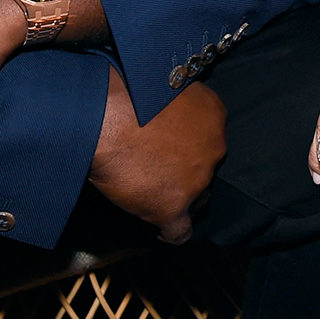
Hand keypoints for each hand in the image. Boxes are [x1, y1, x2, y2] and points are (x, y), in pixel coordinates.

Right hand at [87, 68, 225, 243]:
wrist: (106, 113)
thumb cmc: (127, 91)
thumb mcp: (165, 87)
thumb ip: (176, 107)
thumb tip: (166, 118)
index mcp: (213, 112)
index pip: (210, 136)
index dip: (189, 144)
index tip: (169, 146)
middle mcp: (213, 146)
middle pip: (205, 168)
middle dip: (185, 170)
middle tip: (157, 166)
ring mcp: (196, 180)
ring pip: (196, 199)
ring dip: (178, 198)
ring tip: (151, 194)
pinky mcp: (172, 206)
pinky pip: (179, 231)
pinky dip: (168, 231)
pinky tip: (157, 227)